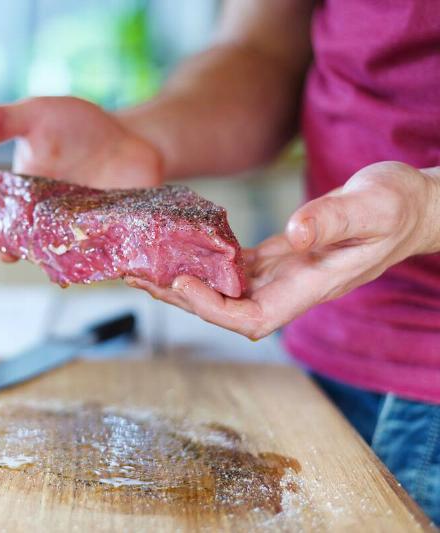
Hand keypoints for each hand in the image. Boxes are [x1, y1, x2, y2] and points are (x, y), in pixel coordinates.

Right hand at [0, 96, 162, 261]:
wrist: (130, 136)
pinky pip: (115, 258)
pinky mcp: (119, 239)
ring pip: (77, 261)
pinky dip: (117, 261)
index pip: (6, 231)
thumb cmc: (75, 129)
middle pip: (41, 252)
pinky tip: (120, 257)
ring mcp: (86, 236)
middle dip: (43, 256)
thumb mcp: (33, 117)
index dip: (4, 244)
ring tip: (83, 255)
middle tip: (48, 255)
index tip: (6, 250)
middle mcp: (52, 228)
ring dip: (79, 260)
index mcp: (24, 205)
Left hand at [127, 161, 439, 339]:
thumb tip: (294, 233)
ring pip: (224, 290)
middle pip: (226, 309)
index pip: (253, 317)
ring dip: (184, 281)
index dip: (214, 309)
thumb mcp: (372, 206)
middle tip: (137, 276)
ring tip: (142, 265)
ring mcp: (283, 275)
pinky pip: (234, 267)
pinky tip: (178, 247)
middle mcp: (292, 288)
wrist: (412, 206)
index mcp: (312, 286)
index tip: (181, 284)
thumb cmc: (399, 206)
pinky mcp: (279, 257)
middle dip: (181, 298)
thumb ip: (334, 221)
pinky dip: (204, 260)